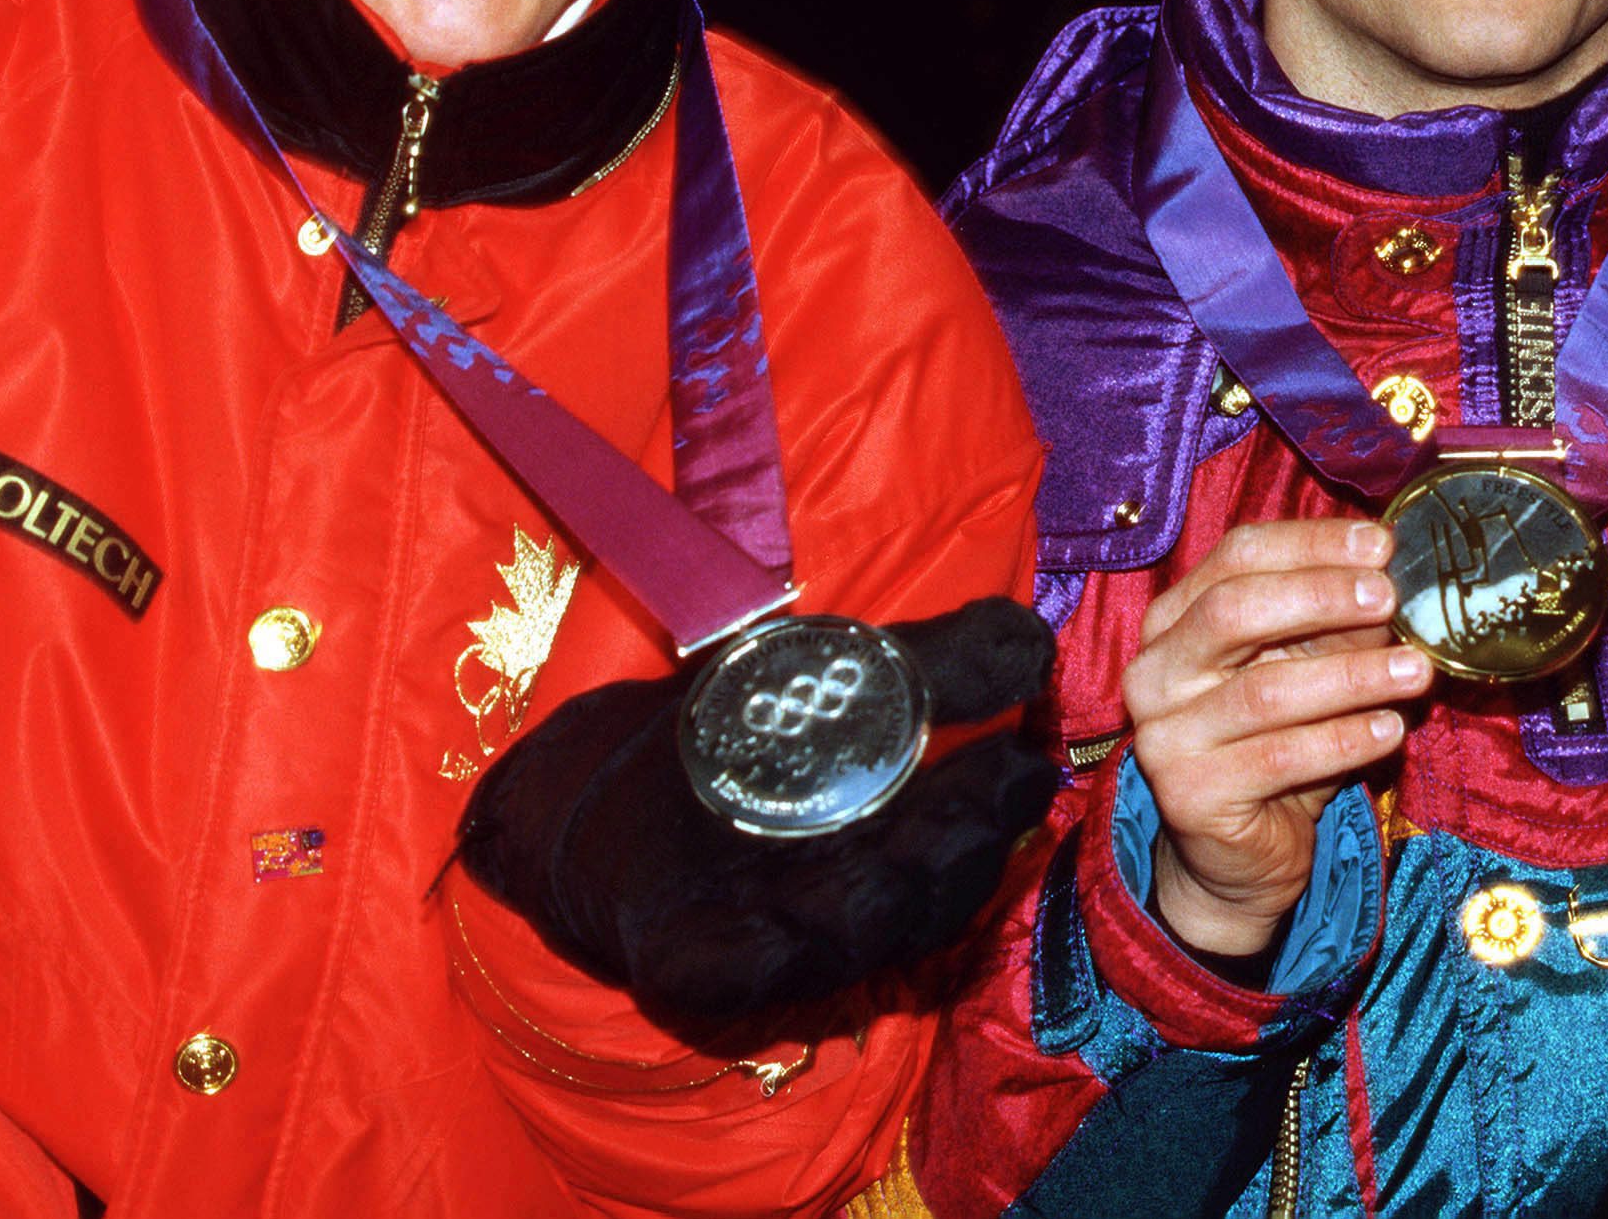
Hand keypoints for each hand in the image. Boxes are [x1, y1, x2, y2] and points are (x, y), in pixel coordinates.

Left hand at [454, 597, 1060, 1038]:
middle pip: (920, 902)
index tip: (1027, 757)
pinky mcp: (685, 965)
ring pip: (854, 936)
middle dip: (968, 843)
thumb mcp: (824, 685)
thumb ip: (930, 669)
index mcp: (879, 860)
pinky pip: (744, 970)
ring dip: (904, 885)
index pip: (956, 856)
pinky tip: (820, 902)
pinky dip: (784, 945)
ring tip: (935, 824)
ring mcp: (758, 944)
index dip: (996, 814)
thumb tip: (1029, 638)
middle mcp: (830, 916)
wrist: (578, 796)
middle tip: (1003, 782)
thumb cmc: (722, 746)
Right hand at [1122, 517, 1430, 959]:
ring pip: (1265, 691)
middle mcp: (1156, 671)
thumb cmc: (1275, 744)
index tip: (1381, 544)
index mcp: (1175, 619)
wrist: (1238, 855)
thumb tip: (1392, 582)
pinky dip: (1345, 740)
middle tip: (1389, 598)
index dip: (1311, 544)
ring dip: (1351, 676)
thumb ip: (1332, 627)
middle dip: (1321, 596)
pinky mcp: (1189, 795)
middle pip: (1234, 611)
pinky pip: (1279, 758)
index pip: (1237, 556)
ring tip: (1415, 671)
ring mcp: (1165, 735)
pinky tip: (1390, 730)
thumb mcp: (1304, 670)